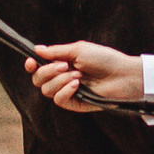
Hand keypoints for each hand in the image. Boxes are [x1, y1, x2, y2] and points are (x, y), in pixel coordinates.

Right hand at [25, 40, 145, 112]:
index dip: (31, 65)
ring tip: (78, 75)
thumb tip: (37, 49)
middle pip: (38, 80)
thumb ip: (56, 51)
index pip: (39, 67)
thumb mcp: (79, 50)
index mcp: (62, 63)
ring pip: (46, 90)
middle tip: (64, 65)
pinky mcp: (74, 103)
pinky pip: (58, 100)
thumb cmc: (104, 59)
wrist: (122, 75)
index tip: (31, 62)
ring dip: (60, 80)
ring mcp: (68, 91)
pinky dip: (65, 91)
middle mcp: (62, 78)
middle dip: (47, 71)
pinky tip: (77, 85)